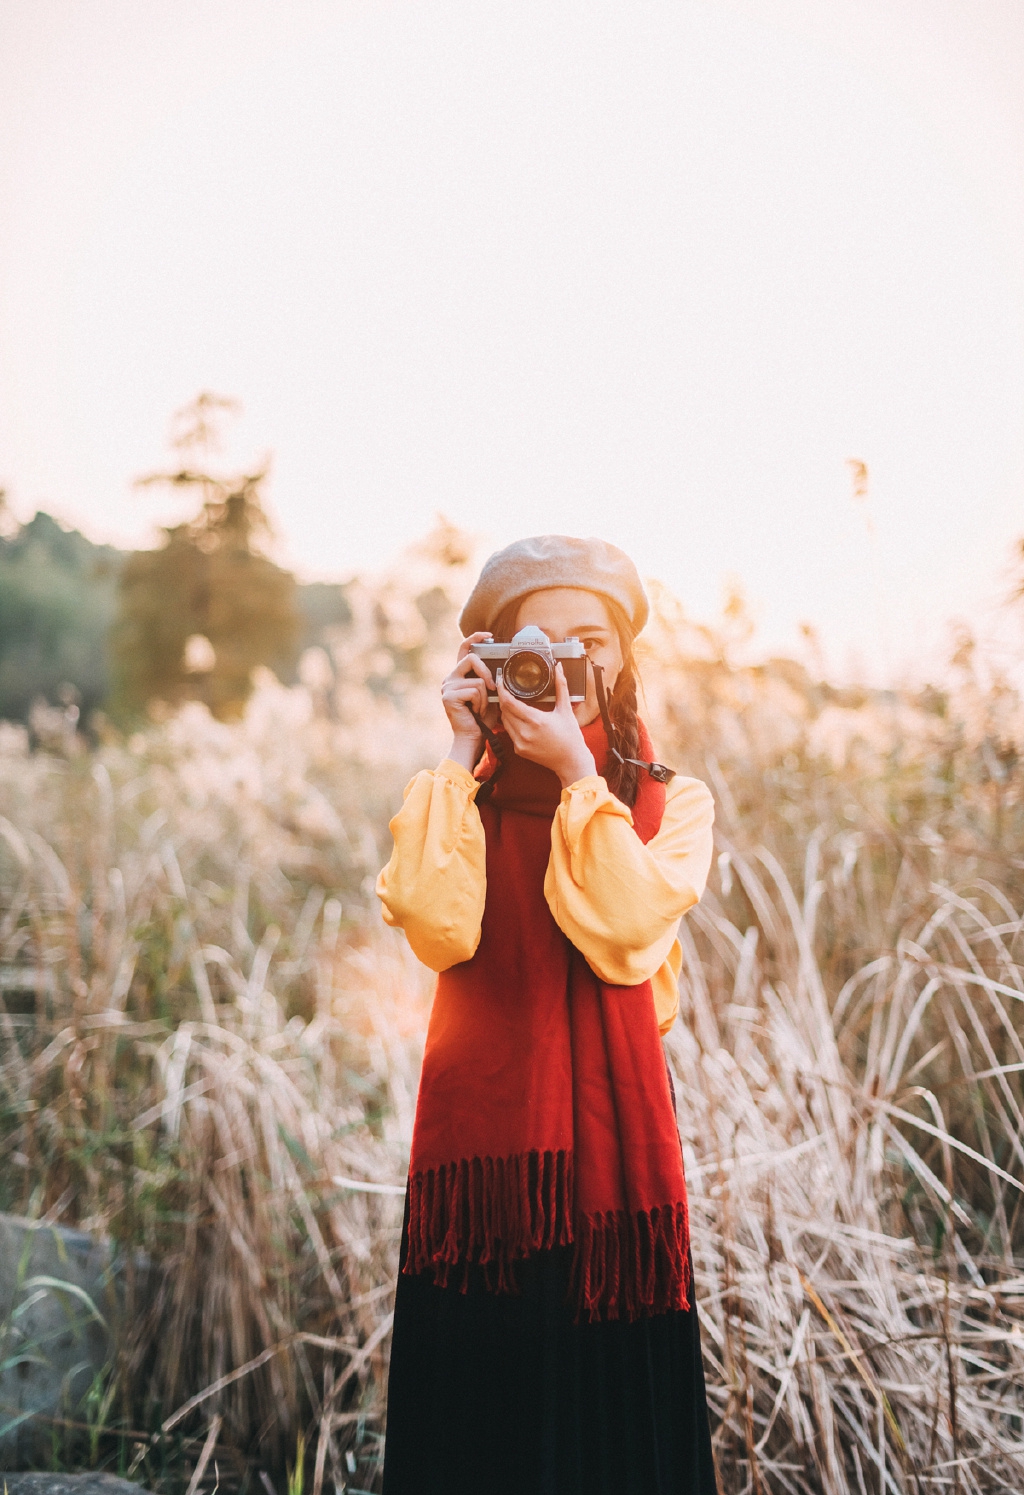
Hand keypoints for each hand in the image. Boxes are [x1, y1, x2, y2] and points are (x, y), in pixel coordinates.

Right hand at [442, 633, 497, 770]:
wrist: (472, 738)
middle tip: (492, 689)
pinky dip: (480, 703)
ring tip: (480, 708)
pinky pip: (474, 690)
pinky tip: (475, 712)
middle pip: (472, 659)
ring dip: (485, 696)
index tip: (488, 635)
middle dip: (487, 673)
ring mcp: (447, 686)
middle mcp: (450, 678)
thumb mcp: (490, 695)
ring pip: (477, 679)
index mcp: (459, 675)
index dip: (475, 638)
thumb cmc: (482, 719)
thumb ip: (491, 680)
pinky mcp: (449, 696)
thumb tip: (502, 669)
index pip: (464, 649)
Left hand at [497, 663, 596, 787]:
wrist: (571, 762)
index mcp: (536, 721)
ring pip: (504, 721)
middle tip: (506, 689)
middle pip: (504, 710)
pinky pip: (509, 732)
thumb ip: (561, 686)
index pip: (509, 702)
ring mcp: (520, 743)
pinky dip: (511, 723)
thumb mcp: (566, 709)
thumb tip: (558, 668)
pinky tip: (519, 718)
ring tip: (512, 702)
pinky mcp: (519, 750)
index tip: (500, 681)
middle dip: (503, 699)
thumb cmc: (571, 737)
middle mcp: (525, 733)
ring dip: (506, 711)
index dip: (502, 690)